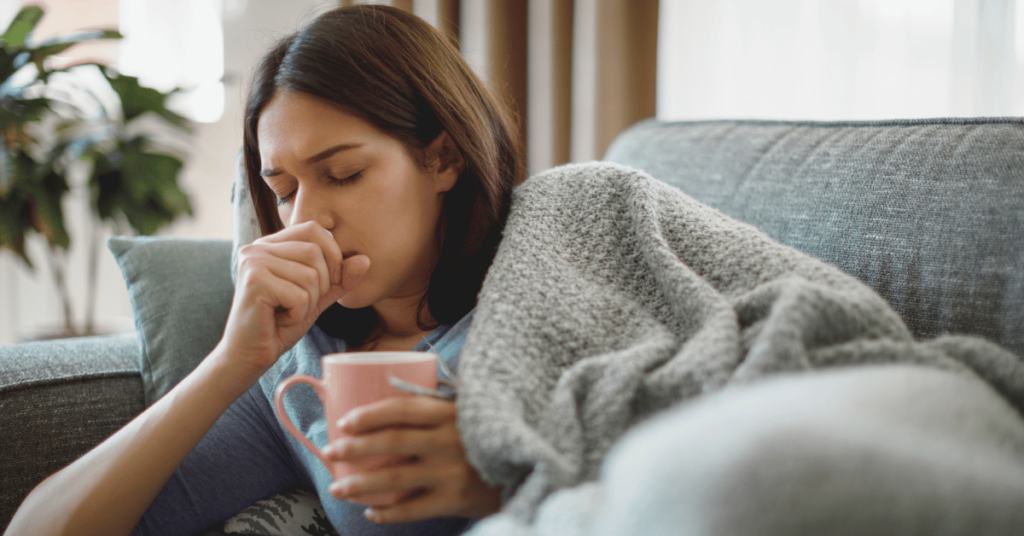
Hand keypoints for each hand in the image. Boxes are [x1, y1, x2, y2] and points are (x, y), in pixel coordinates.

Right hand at [219, 221, 369, 375]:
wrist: (249, 355)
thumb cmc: (280, 324)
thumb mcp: (317, 297)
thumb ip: (340, 279)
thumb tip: (365, 260)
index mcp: (271, 244)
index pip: (315, 230)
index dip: (331, 255)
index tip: (325, 283)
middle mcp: (258, 247)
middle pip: (315, 252)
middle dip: (320, 285)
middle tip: (298, 304)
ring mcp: (253, 262)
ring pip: (310, 276)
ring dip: (308, 303)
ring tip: (286, 312)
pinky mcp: (254, 282)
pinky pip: (300, 295)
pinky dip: (297, 314)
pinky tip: (279, 320)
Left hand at [324, 396, 501, 522]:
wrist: (525, 466)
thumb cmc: (486, 434)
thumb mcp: (466, 410)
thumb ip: (435, 403)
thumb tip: (388, 388)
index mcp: (450, 413)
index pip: (401, 409)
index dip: (369, 415)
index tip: (344, 422)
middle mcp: (449, 440)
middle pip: (391, 443)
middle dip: (354, 449)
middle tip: (330, 453)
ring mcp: (451, 472)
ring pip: (395, 479)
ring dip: (360, 485)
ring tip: (338, 488)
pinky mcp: (455, 500)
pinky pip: (413, 509)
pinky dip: (388, 513)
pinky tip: (371, 511)